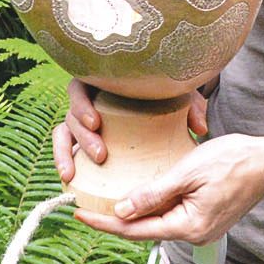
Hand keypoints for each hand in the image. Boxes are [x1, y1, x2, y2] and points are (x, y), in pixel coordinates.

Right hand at [51, 79, 208, 184]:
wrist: (161, 104)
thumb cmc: (164, 95)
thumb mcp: (179, 95)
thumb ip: (190, 106)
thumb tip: (200, 128)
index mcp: (103, 82)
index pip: (80, 87)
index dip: (83, 104)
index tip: (97, 122)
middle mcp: (87, 100)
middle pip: (71, 114)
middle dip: (82, 136)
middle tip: (101, 154)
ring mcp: (81, 121)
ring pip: (63, 133)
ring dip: (64, 153)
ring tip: (72, 175)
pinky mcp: (81, 139)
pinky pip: (65, 149)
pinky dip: (64, 162)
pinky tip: (69, 181)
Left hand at [74, 133, 263, 244]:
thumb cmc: (233, 160)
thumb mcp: (187, 172)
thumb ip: (153, 194)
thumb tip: (120, 212)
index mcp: (187, 227)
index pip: (135, 230)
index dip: (105, 224)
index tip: (79, 216)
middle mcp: (194, 236)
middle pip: (146, 231)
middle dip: (117, 220)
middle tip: (88, 207)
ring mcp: (203, 231)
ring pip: (160, 224)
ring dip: (137, 214)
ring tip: (110, 201)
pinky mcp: (208, 221)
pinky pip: (174, 217)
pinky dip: (156, 208)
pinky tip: (144, 196)